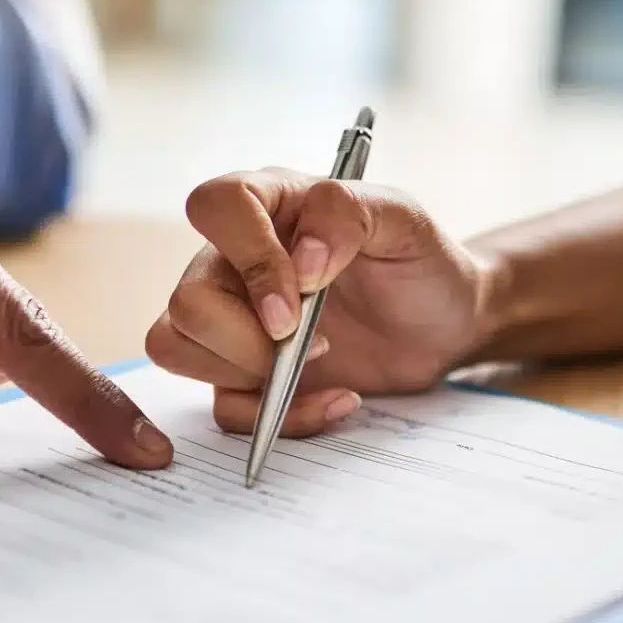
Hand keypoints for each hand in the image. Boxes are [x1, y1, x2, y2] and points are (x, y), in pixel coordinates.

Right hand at [144, 168, 493, 435]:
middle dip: (246, 338)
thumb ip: (347, 215)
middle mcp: (235, 260)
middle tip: (316, 342)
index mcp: (269, 205)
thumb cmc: (420, 262)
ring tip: (318, 362)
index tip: (300, 299)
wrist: (446, 325)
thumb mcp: (403, 220)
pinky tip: (335, 398)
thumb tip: (303, 261)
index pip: (215, 206)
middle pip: (188, 300)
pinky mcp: (245, 374)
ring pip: (176, 348)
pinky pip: (224, 407)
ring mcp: (233, 319)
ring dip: (248, 375)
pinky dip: (279, 416)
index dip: (250, 257)